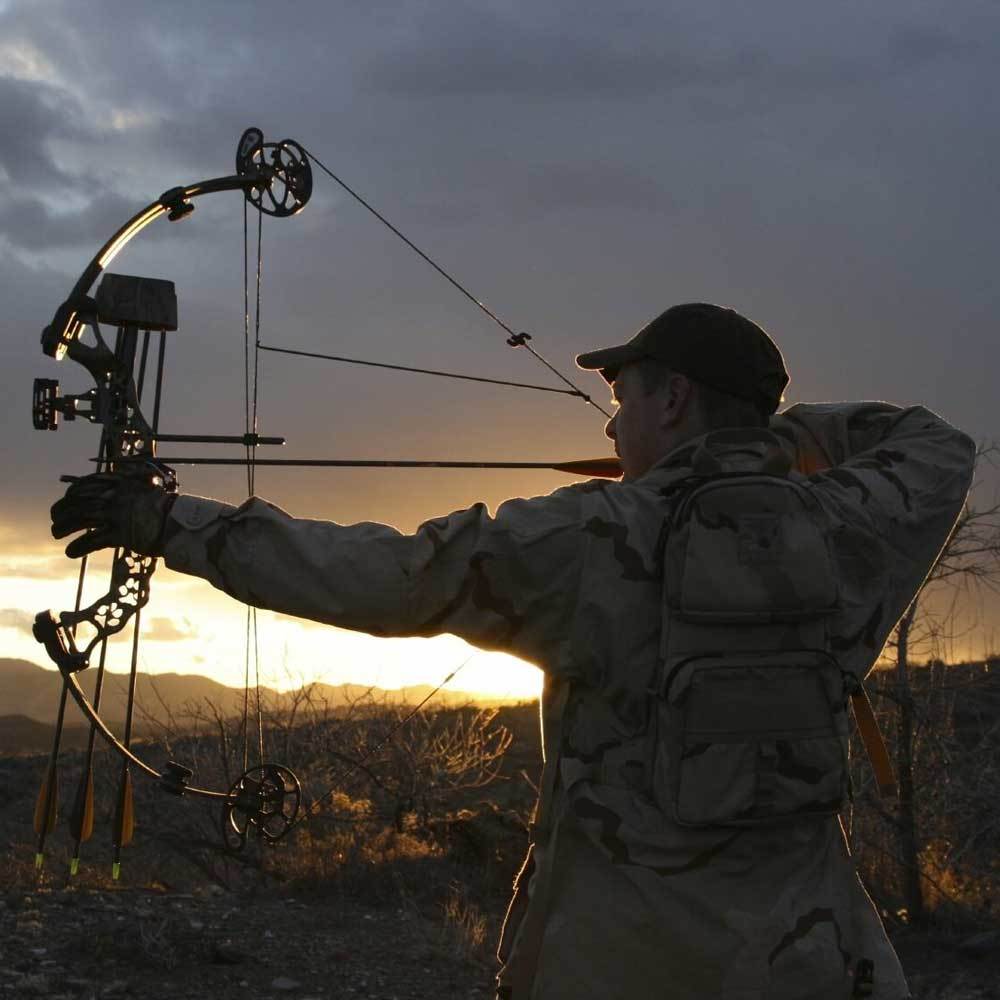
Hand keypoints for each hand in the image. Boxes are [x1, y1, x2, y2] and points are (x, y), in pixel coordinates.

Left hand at [51, 469, 176, 557]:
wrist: (180, 521)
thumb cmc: (165, 506)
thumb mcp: (146, 485)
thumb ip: (128, 483)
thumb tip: (118, 482)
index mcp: (119, 483)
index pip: (85, 485)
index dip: (72, 493)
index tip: (67, 499)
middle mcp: (115, 497)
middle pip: (77, 502)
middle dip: (61, 510)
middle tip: (56, 519)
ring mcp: (117, 516)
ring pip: (79, 520)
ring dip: (63, 527)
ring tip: (57, 534)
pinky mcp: (121, 535)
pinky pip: (92, 541)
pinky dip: (78, 547)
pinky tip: (71, 552)